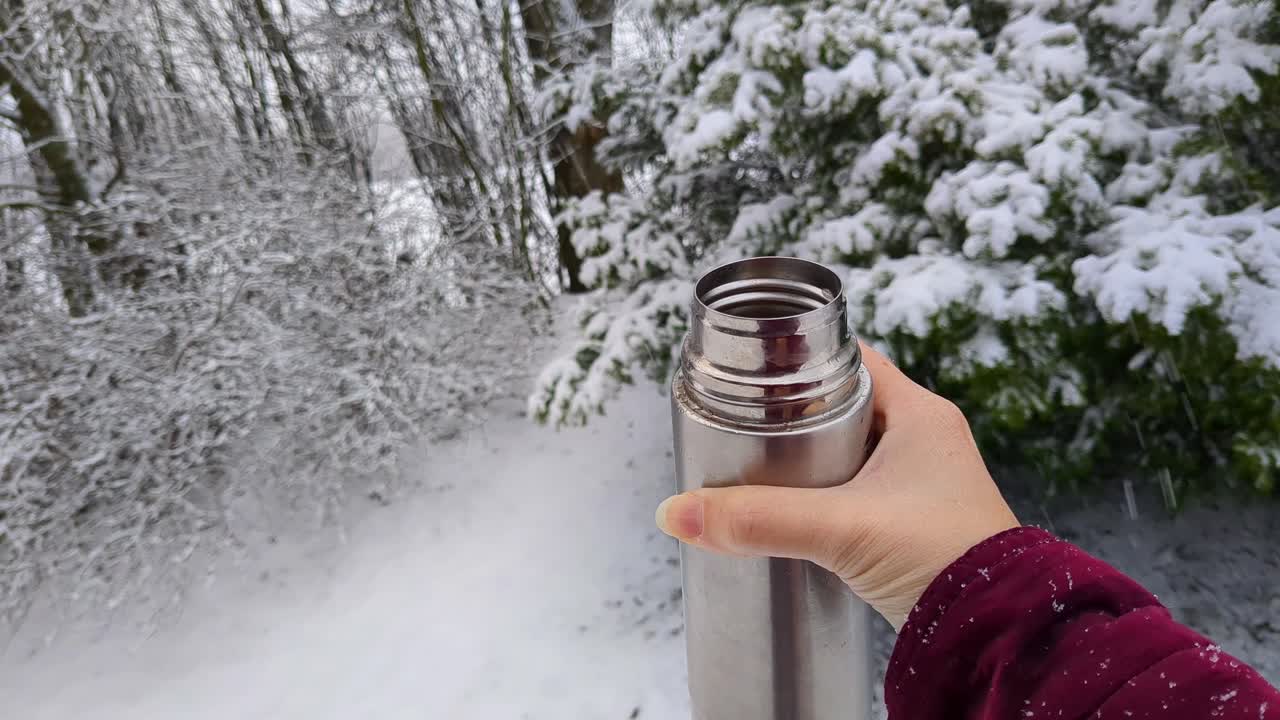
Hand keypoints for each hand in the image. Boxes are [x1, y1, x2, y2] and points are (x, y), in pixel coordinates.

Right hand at [655, 342, 1018, 629]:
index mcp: (921, 414)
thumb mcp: (840, 529)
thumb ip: (758, 519)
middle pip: (845, 407)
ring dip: (810, 462)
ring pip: (851, 453)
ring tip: (758, 471)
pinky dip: (828, 496)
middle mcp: (927, 439)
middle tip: (744, 428)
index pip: (851, 362)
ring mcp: (925, 483)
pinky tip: (797, 514)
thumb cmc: (944, 558)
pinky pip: (862, 492)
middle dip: (794, 418)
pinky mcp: (918, 522)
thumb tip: (677, 513)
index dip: (801, 362)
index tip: (754, 372)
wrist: (998, 631)